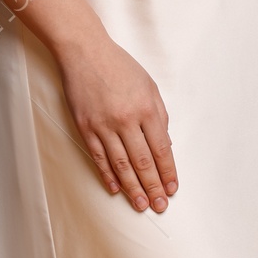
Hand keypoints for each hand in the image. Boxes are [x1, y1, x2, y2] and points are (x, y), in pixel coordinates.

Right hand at [57, 33, 176, 211]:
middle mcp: (126, 120)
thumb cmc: (120, 66)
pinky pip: (98, 157)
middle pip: (143, 162)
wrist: (84, 51)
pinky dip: (107, 175)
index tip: (172, 189)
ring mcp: (103, 125)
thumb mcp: (149, 86)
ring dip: (132, 188)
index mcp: (146, 109)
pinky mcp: (85, 127)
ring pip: (121, 165)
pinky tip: (115, 188)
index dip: (168, 172)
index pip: (161, 150)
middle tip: (160, 206)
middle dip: (153, 187)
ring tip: (140, 205)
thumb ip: (160, 116)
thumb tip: (165, 145)